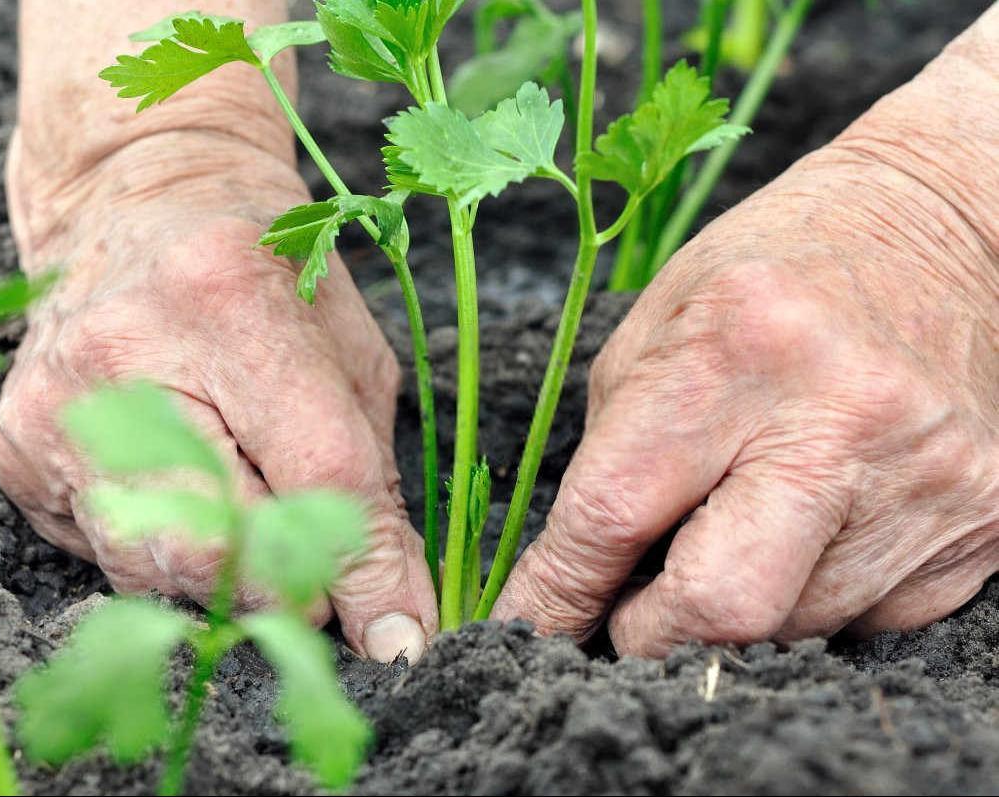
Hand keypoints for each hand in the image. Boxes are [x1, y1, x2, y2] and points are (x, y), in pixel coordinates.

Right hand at [0, 127, 436, 662]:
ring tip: (250, 508)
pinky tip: (185, 484)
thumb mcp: (350, 360)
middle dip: (288, 589)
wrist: (137, 212)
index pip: (315, 473)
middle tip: (320, 576)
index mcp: (230, 298)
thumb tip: (392, 625)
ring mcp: (54, 406)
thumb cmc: (270, 281)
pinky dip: (168, 552)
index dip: (366, 570)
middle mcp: (122, 352)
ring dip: (228, 576)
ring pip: (156, 570)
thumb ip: (373, 489)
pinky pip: (109, 557)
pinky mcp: (16, 451)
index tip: (395, 632)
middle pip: (216, 546)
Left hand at [493, 16, 998, 654]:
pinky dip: (812, 597)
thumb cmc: (774, 273)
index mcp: (736, 347)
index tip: (529, 628)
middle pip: (722, 605)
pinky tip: (811, 527)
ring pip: (792, 629)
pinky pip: (868, 621)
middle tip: (628, 614)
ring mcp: (925, 480)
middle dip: (651, 636)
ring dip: (736, 612)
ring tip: (735, 533)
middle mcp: (841, 419)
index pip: (616, 512)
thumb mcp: (659, 324)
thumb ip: (615, 451)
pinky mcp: (981, 526)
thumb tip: (582, 581)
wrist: (941, 230)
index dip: (559, 591)